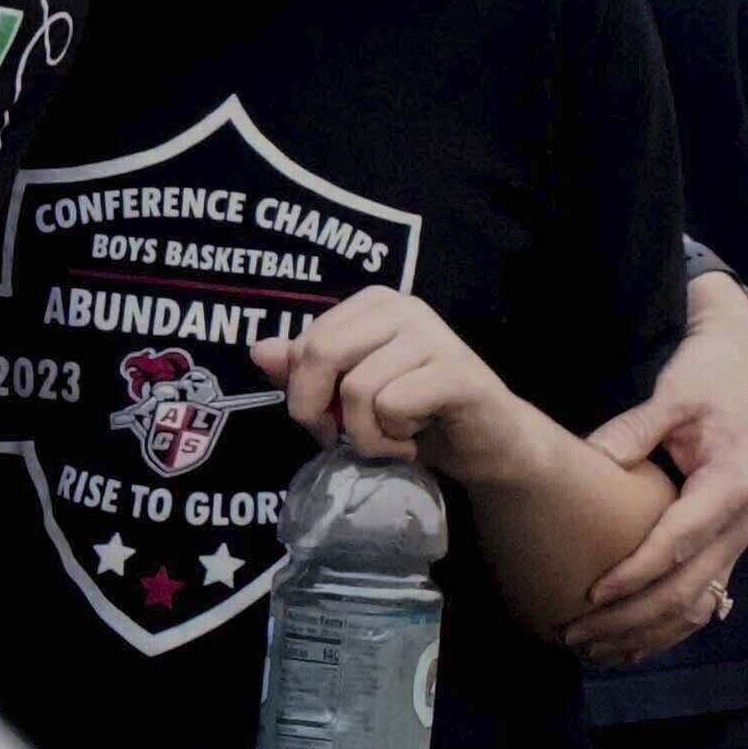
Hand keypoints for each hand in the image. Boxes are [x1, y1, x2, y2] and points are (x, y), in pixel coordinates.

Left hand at [251, 290, 515, 473]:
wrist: (488, 444)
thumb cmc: (416, 417)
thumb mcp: (351, 394)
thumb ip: (307, 370)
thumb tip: (259, 351)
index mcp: (373, 304)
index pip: (304, 343)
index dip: (301, 394)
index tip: (326, 422)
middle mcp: (402, 307)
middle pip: (320, 354)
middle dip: (317, 411)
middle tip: (344, 438)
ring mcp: (432, 334)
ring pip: (356, 389)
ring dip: (366, 436)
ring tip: (393, 440)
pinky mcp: (455, 371)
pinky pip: (392, 407)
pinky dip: (394, 440)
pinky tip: (415, 440)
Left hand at [565, 269, 747, 664]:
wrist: (747, 374)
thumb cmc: (709, 380)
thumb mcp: (672, 395)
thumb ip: (634, 429)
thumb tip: (591, 461)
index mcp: (728, 486)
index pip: (680, 542)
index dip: (637, 573)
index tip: (592, 594)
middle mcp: (739, 524)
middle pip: (686, 590)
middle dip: (629, 620)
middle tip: (574, 632)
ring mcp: (735, 541)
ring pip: (694, 608)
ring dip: (644, 636)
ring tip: (592, 650)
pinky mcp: (725, 548)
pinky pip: (699, 602)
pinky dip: (664, 630)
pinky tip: (627, 646)